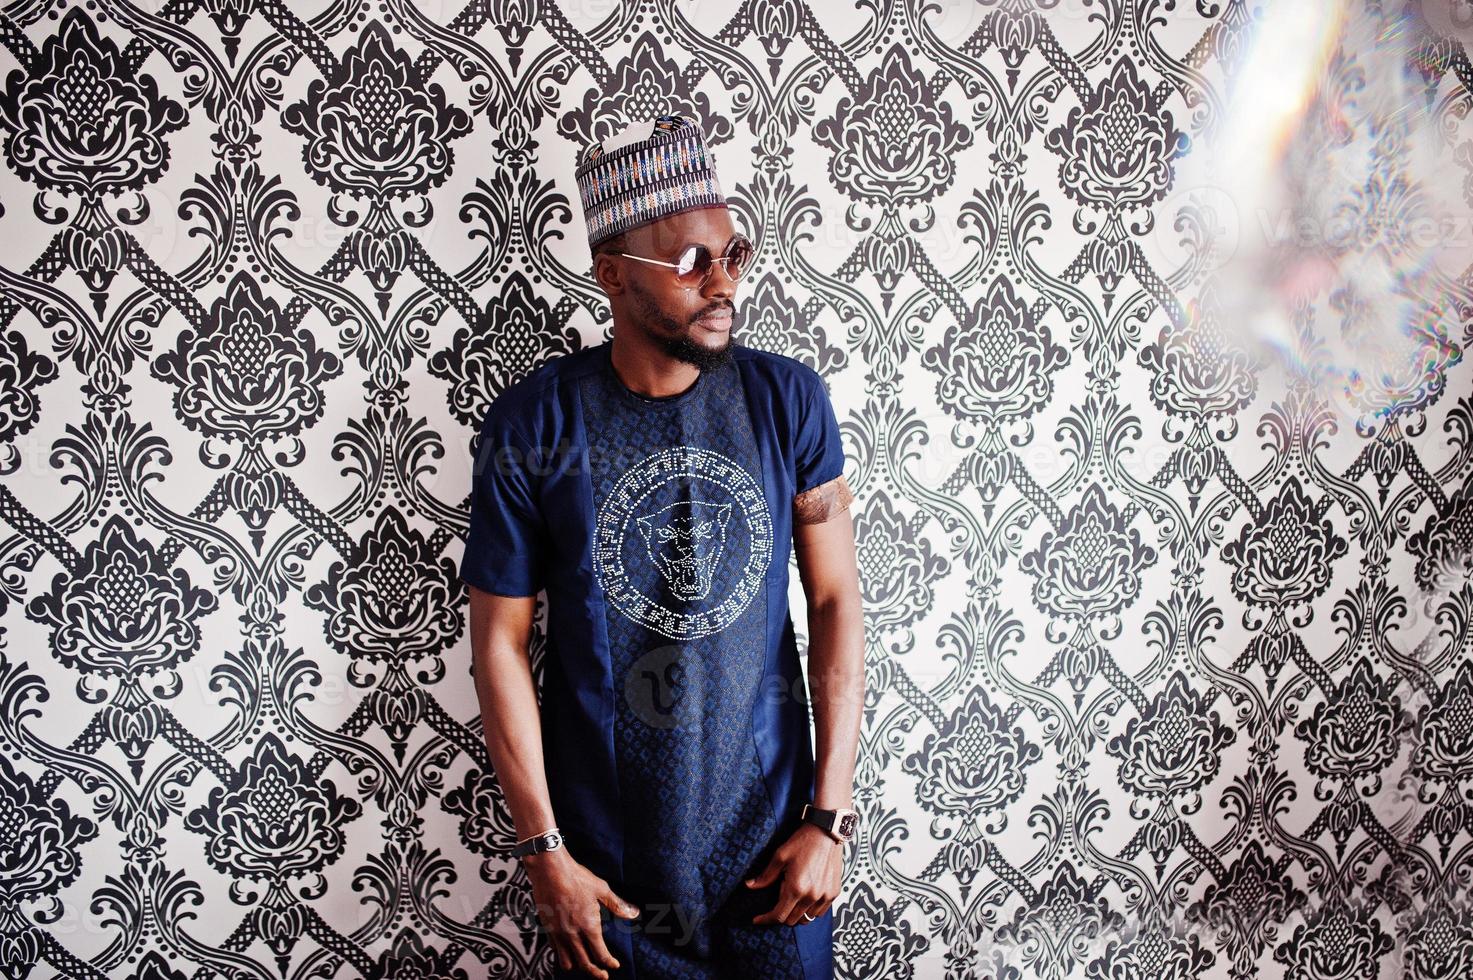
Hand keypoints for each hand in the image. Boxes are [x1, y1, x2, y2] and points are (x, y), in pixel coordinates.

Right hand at [524, 848, 639, 977]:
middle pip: (585, 964)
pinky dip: (563, 955)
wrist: (550, 871)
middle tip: (603, 976)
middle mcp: (573, 934)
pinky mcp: (547, 929)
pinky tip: (568, 951)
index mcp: (589, 926)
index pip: (601, 954)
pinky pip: (555, 950)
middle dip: (596, 972)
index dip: (609, 963)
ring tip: (584, 965)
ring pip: (567, 962)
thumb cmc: (577, 878)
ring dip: (577, 966)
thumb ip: (617, 905)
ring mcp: (558, 933)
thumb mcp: (601, 890)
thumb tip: (634, 913)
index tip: (615, 965)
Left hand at [744, 823, 842, 925]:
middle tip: (779, 894)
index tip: (758, 919)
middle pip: (792, 920)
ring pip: (806, 919)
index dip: (766, 919)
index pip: (779, 916)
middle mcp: (811, 896)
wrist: (826, 832)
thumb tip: (750, 885)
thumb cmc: (803, 842)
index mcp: (796, 888)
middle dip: (780, 914)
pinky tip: (805, 896)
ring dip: (796, 913)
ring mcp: (825, 896)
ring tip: (793, 894)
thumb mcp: (780, 856)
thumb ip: (766, 876)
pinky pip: (819, 912)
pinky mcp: (833, 893)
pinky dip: (810, 910)